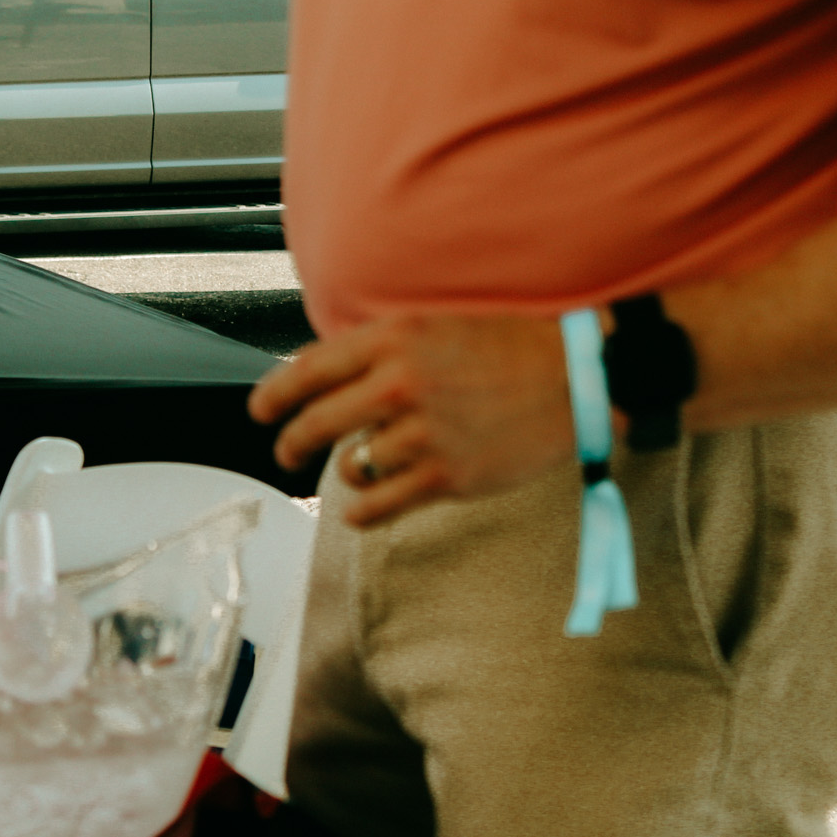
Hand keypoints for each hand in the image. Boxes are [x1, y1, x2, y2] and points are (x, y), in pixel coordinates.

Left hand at [248, 313, 573, 526]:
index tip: (258, 411)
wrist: (578, 376)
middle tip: (284, 451)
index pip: (306, 369)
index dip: (272, 395)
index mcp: (392, 337)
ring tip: (358, 465)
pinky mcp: (447, 476)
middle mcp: (399, 383)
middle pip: (313, 423)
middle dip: (289, 442)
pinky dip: (362, 510)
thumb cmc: (507, 348)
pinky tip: (364, 505)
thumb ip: (377, 351)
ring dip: (344, 469)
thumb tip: (320, 380)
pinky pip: (377, 505)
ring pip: (348, 466)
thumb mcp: (433, 326)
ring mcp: (422, 432)